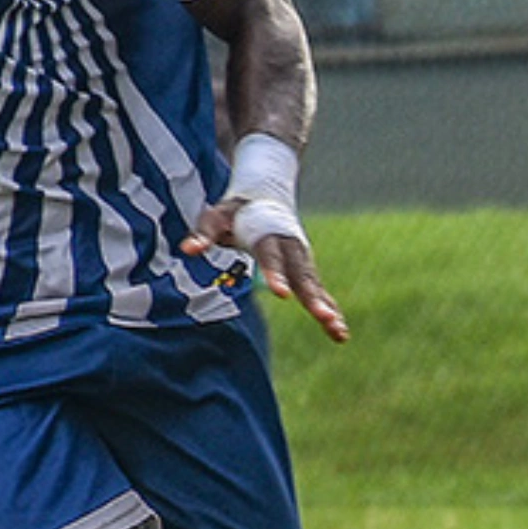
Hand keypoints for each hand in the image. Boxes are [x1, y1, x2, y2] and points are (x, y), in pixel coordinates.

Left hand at [184, 203, 349, 342]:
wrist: (267, 195)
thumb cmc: (236, 210)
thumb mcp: (217, 216)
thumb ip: (204, 233)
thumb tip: (188, 250)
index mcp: (269, 235)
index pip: (272, 257)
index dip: (276, 274)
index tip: (282, 294)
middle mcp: (292, 248)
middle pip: (303, 276)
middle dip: (313, 298)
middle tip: (323, 317)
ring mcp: (302, 260)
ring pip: (316, 287)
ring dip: (327, 308)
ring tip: (338, 331)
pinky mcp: (306, 271)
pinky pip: (320, 293)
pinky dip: (330, 310)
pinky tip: (339, 333)